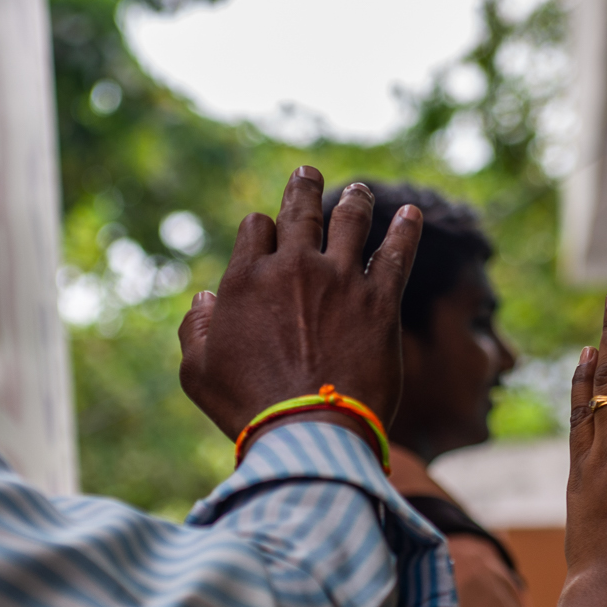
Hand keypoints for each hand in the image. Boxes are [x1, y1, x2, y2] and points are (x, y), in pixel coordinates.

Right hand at [179, 168, 420, 442]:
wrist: (307, 433)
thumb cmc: (247, 408)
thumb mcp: (198, 373)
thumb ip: (195, 330)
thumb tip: (204, 298)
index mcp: (247, 278)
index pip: (257, 229)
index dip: (261, 230)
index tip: (267, 237)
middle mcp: (294, 267)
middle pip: (300, 210)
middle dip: (303, 188)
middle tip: (308, 174)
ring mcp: (340, 280)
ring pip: (350, 220)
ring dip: (354, 200)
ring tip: (359, 191)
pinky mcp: (379, 302)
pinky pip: (396, 254)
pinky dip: (405, 231)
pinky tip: (411, 216)